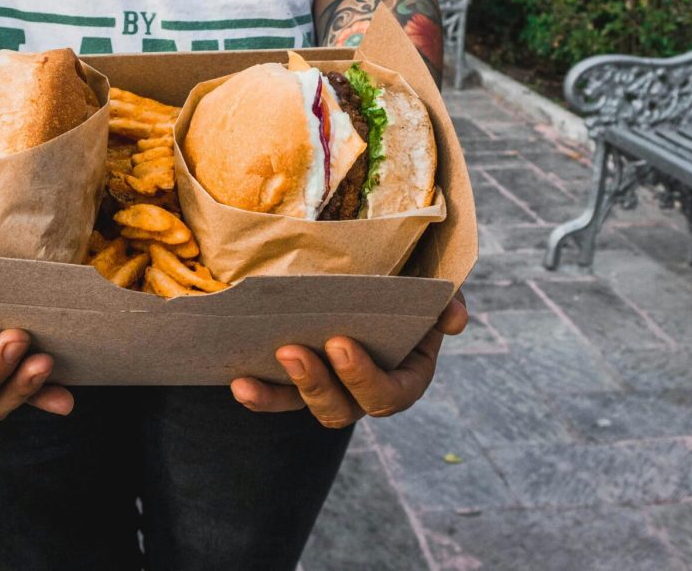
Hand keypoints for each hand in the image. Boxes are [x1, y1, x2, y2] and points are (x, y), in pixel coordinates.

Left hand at [230, 291, 467, 428]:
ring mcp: (330, 390)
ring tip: (250, 375)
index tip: (339, 343)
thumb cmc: (408, 287)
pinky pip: (278, 397)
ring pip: (304, 406)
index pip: (388, 394)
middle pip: (342, 409)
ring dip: (279, 393)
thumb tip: (453, 318)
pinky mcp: (298, 383)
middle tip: (291, 351)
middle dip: (315, 384)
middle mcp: (366, 393)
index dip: (363, 378)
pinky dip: (259, 394)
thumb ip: (445, 300)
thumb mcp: (430, 290)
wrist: (376, 283)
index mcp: (405, 377)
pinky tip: (238, 381)